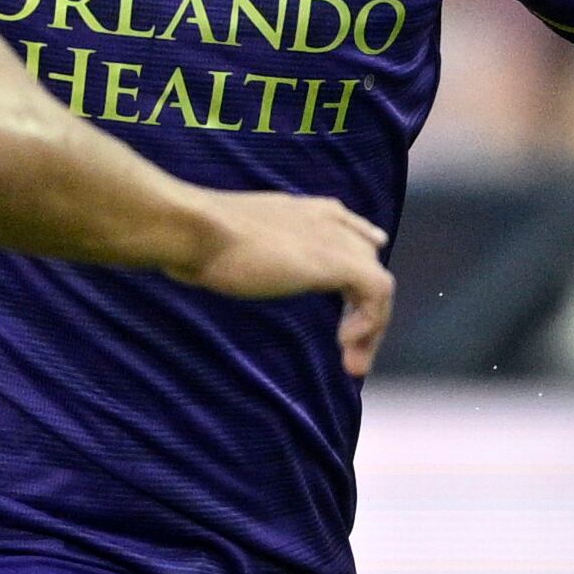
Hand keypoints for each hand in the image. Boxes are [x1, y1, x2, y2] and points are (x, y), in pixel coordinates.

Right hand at [179, 189, 394, 375]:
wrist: (197, 230)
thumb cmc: (196, 238)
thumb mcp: (225, 243)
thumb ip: (238, 250)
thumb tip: (208, 262)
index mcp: (302, 211)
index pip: (348, 228)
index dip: (356, 262)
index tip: (350, 294)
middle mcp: (327, 220)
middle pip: (368, 260)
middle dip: (363, 308)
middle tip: (347, 350)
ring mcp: (335, 239)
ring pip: (378, 282)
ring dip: (370, 327)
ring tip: (352, 363)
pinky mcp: (338, 262)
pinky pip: (377, 292)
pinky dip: (368, 323)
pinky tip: (344, 343)